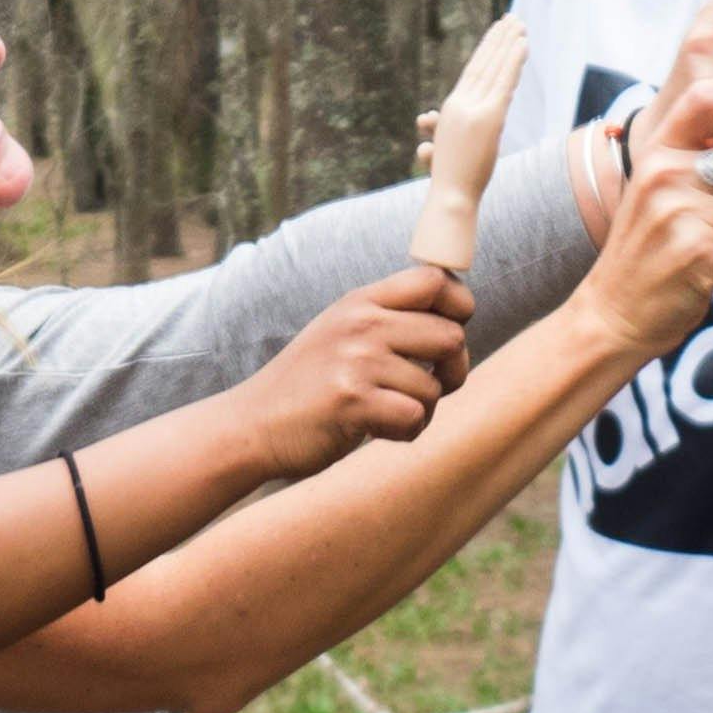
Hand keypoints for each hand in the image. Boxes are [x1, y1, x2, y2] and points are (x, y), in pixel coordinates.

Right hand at [232, 265, 471, 477]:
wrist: (252, 424)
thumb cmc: (308, 384)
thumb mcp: (341, 331)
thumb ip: (387, 317)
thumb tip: (458, 315)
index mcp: (361, 301)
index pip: (435, 280)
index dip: (459, 307)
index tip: (450, 332)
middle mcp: (360, 324)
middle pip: (451, 337)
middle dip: (452, 371)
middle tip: (428, 386)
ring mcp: (356, 361)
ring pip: (434, 387)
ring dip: (422, 410)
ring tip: (388, 412)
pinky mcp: (352, 401)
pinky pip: (415, 417)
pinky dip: (405, 432)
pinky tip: (379, 430)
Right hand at [412, 17, 527, 268]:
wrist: (450, 196)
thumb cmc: (449, 181)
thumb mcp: (444, 152)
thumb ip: (438, 137)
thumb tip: (424, 135)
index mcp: (453, 109)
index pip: (473, 73)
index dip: (486, 52)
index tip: (497, 34)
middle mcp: (460, 103)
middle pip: (483, 64)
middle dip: (498, 40)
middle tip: (511, 19)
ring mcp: (474, 109)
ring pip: (494, 68)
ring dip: (508, 44)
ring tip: (520, 24)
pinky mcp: (488, 117)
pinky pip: (504, 82)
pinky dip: (514, 61)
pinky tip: (523, 43)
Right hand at [571, 76, 712, 352]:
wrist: (612, 314)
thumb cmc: (649, 250)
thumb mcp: (660, 188)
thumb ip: (700, 155)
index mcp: (658, 151)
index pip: (708, 96)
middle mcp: (666, 174)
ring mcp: (680, 212)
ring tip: (712, 252)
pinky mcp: (698, 252)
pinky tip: (709, 277)